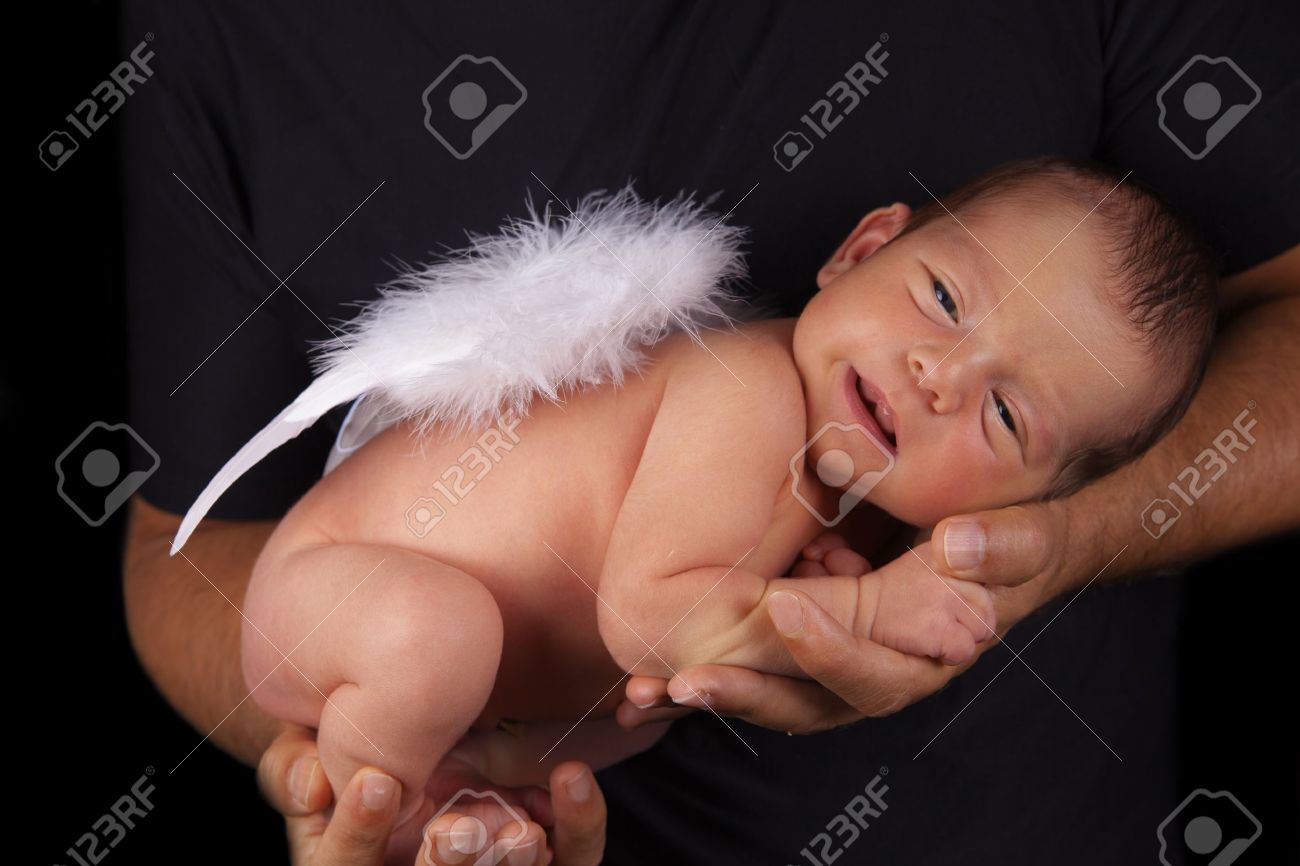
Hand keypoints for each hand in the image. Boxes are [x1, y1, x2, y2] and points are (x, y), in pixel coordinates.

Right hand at [259, 725, 605, 864]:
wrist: (412, 725)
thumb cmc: (349, 745)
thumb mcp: (309, 748)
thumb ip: (296, 764)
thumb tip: (313, 783)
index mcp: (351, 861)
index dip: (355, 833)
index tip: (376, 783)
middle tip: (460, 832)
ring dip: (515, 865)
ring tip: (526, 833)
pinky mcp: (541, 853)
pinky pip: (571, 858)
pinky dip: (579, 826)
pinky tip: (571, 780)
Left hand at [620, 502, 1073, 731]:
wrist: (1010, 543)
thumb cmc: (1021, 537)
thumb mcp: (1034, 536)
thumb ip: (1011, 545)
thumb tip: (961, 545)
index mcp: (932, 654)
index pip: (877, 669)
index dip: (830, 648)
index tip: (781, 607)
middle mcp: (884, 673)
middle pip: (811, 702)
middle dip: (749, 692)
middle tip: (686, 682)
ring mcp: (846, 665)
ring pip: (776, 696)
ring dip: (719, 694)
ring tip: (651, 694)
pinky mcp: (819, 646)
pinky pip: (763, 672)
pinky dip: (717, 673)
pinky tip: (652, 686)